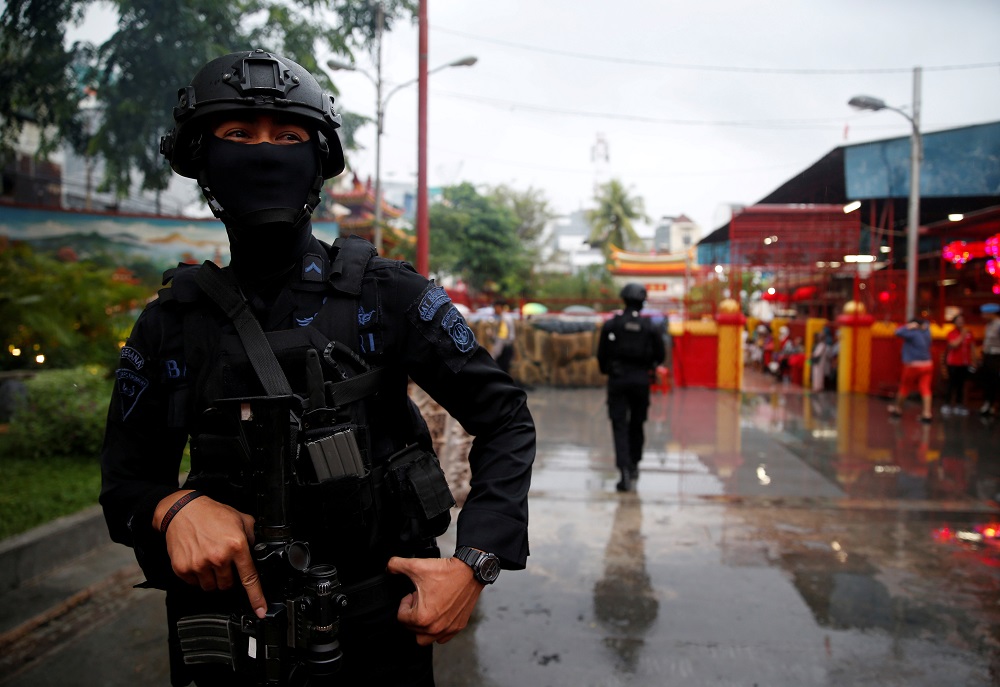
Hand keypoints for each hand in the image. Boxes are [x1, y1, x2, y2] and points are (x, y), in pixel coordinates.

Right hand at [154, 492, 265, 618]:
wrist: (182, 510)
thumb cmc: (211, 514)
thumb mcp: (240, 519)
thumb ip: (252, 536)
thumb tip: (260, 551)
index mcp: (236, 545)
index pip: (249, 578)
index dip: (256, 597)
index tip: (260, 610)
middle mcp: (219, 557)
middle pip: (228, 585)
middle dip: (228, 577)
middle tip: (223, 561)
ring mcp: (199, 564)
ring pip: (211, 587)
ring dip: (213, 578)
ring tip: (210, 559)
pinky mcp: (183, 568)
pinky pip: (195, 583)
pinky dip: (198, 576)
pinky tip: (198, 559)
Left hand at [386, 555, 484, 645]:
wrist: (470, 571)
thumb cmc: (446, 572)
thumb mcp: (416, 565)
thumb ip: (396, 565)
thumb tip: (388, 567)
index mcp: (422, 617)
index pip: (401, 618)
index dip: (404, 603)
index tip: (412, 594)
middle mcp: (435, 628)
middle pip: (412, 628)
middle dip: (412, 614)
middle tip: (420, 599)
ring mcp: (447, 629)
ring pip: (425, 638)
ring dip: (422, 626)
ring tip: (427, 609)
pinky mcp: (458, 627)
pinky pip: (442, 638)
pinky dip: (438, 630)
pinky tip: (439, 615)